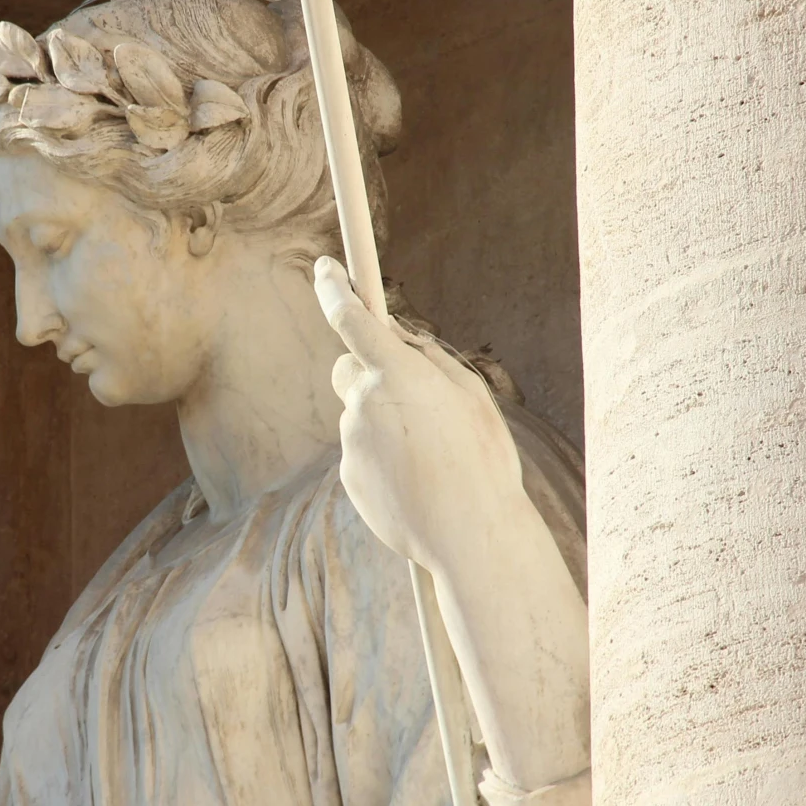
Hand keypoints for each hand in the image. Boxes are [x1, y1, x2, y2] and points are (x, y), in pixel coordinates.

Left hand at [313, 257, 529, 571]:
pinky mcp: (348, 478)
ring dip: (385, 426)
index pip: (351, 318)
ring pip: (360, 417)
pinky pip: (362, 454)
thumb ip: (429, 360)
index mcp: (399, 374)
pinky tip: (416, 483)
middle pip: (347, 370)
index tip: (324, 268)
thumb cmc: (481, 461)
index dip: (334, 288)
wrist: (470, 536)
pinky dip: (383, 461)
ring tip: (429, 458)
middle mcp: (364, 403)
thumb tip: (397, 340)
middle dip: (367, 373)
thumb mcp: (470, 396)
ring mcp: (351, 442)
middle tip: (407, 396)